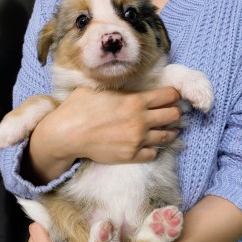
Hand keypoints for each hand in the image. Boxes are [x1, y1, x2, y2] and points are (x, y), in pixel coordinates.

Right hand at [23, 86, 180, 182]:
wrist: (67, 135)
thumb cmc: (79, 108)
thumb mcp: (98, 89)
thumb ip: (117, 88)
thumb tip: (124, 85)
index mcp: (135, 101)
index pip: (168, 95)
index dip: (174, 94)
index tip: (173, 96)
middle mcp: (141, 120)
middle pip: (173, 115)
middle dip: (174, 112)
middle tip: (171, 112)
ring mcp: (137, 140)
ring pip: (167, 136)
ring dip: (169, 131)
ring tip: (168, 129)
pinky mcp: (131, 156)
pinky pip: (153, 153)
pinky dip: (153, 148)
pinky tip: (149, 145)